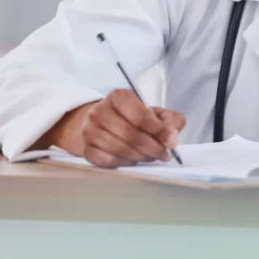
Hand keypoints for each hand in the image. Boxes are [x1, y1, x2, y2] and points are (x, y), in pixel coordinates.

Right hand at [46, 89, 185, 167]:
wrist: (102, 123)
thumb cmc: (132, 118)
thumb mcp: (154, 113)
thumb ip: (170, 121)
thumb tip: (172, 138)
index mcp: (118, 96)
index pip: (140, 114)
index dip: (158, 130)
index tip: (170, 141)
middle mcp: (100, 111)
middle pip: (130, 134)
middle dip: (152, 147)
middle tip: (164, 154)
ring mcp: (90, 130)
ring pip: (120, 149)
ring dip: (140, 156)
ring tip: (150, 156)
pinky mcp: (86, 148)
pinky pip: (108, 160)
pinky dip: (125, 162)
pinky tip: (133, 159)